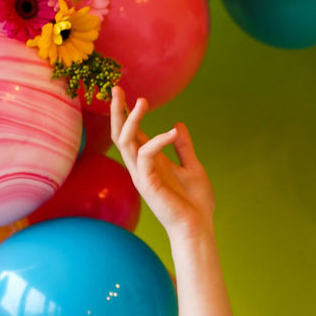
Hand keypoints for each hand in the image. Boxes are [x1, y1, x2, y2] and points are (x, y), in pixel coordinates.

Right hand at [110, 86, 214, 243]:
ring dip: (132, 120)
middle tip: (117, 88)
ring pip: (125, 142)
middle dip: (117, 111)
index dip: (125, 113)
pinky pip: (145, 155)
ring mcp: (141, 175)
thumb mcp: (192, 167)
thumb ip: (184, 147)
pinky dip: (157, 140)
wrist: (198, 227)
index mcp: (150, 162)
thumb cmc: (195, 203)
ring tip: (142, 101)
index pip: (132, 133)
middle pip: (120, 134)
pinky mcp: (147, 184)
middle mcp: (141, 167)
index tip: (122, 93)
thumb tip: (178, 125)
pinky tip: (172, 133)